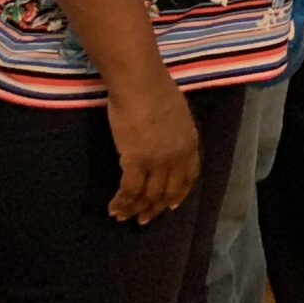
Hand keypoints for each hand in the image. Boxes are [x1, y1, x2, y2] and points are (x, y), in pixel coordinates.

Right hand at [106, 76, 200, 223]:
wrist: (140, 83)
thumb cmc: (155, 89)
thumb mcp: (177, 114)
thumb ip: (175, 132)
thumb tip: (166, 141)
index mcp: (190, 143)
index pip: (188, 178)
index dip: (178, 194)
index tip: (170, 206)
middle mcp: (178, 157)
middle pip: (168, 191)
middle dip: (155, 208)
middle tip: (143, 219)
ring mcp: (158, 161)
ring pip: (148, 196)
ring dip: (135, 210)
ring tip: (123, 217)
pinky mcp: (136, 161)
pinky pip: (129, 191)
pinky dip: (121, 203)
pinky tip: (113, 208)